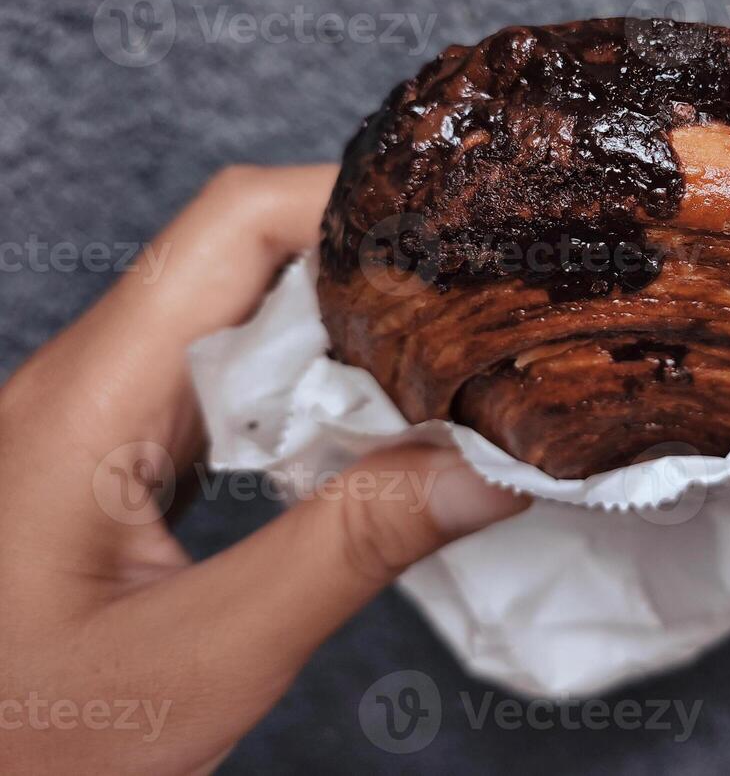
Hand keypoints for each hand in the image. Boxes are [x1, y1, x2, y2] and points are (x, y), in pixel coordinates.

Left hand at [0, 165, 528, 772]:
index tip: (456, 234)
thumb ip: (350, 552)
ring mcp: (105, 415)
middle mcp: (92, 380)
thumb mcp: (202, 659)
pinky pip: (233, 384)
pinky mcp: (124, 456)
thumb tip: (489, 469)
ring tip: (448, 366)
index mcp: (92, 398)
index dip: (351, 203)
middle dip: (371, 268)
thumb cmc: (23, 745)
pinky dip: (316, 393)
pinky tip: (373, 434)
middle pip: (248, 256)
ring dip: (349, 335)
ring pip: (245, 319)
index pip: (234, 226)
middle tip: (479, 308)